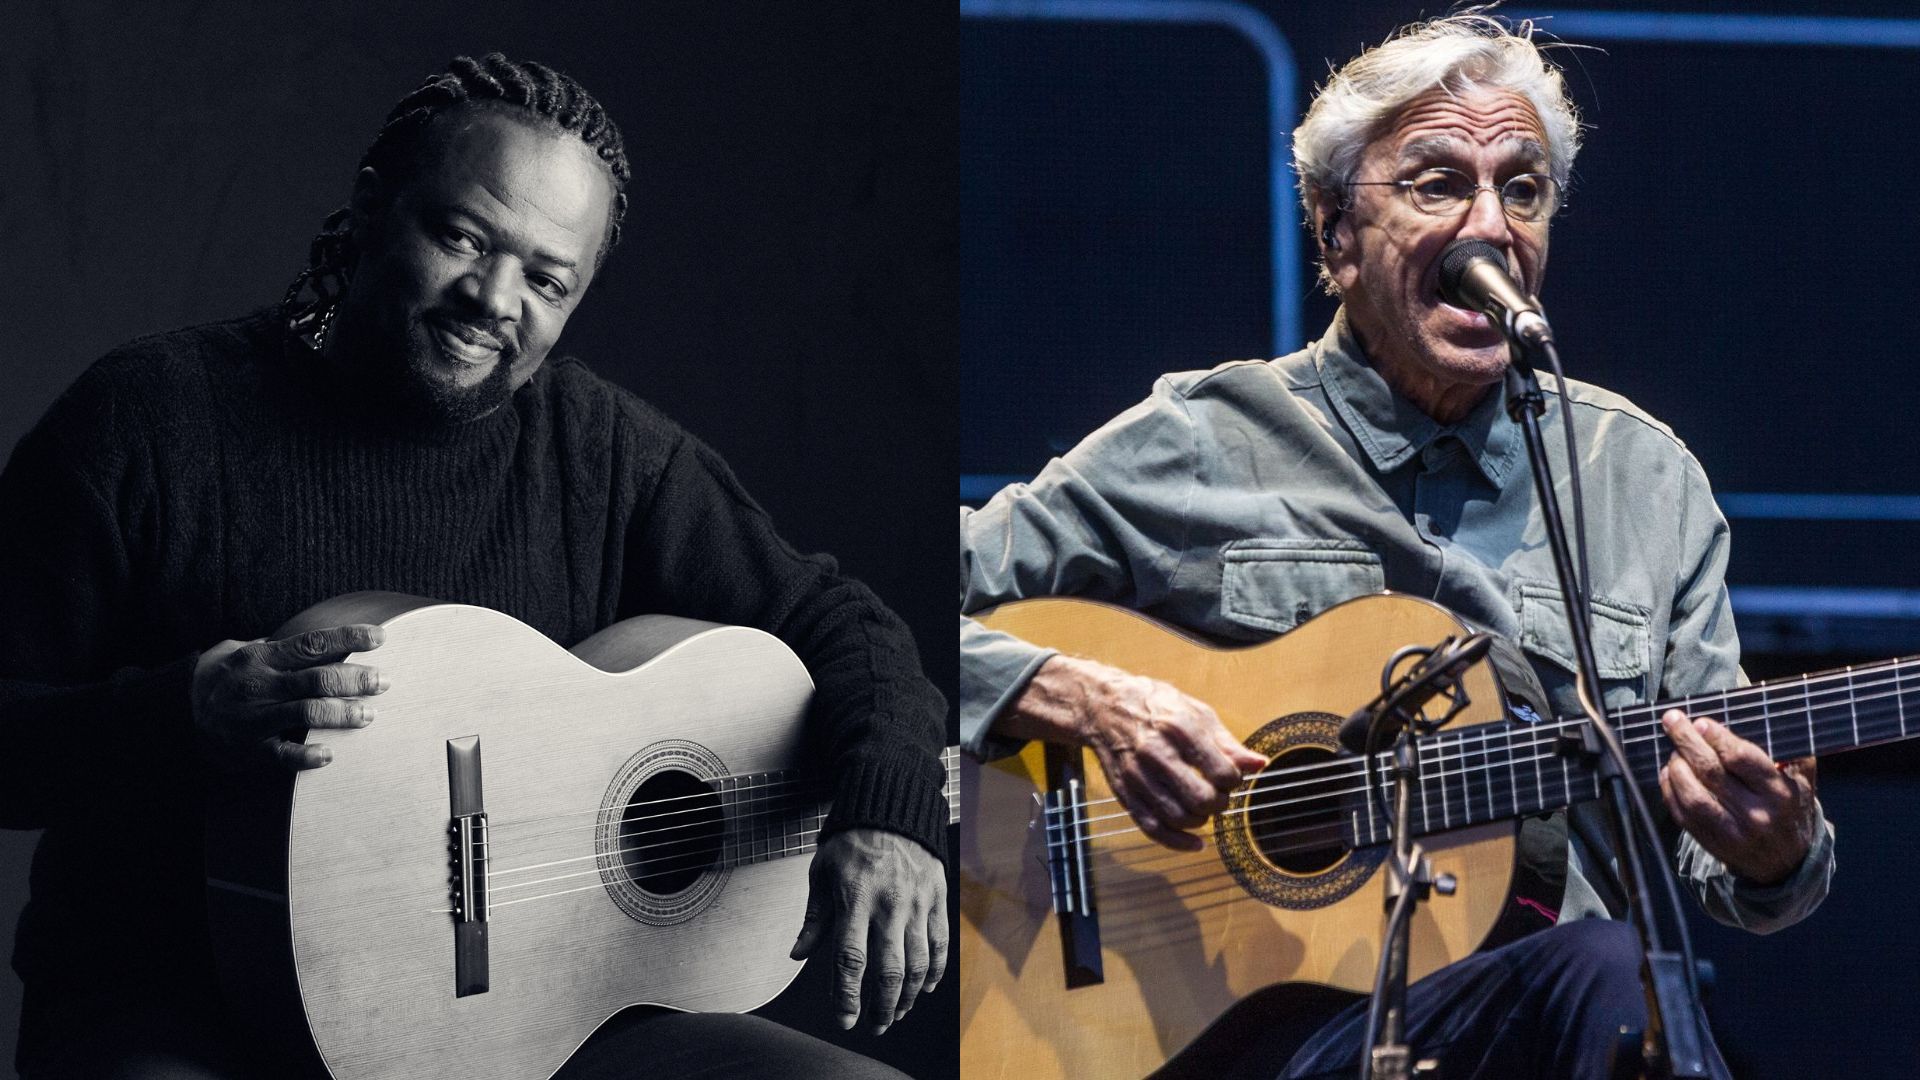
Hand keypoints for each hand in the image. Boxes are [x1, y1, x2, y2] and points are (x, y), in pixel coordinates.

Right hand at [191, 624, 387, 769]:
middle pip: (317, 678)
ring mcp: (254, 717)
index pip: (314, 643)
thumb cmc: (226, 677)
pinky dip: (306, 755)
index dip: (349, 638)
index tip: (380, 637)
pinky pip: (280, 754)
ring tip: (368, 715)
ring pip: (305, 712)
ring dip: (341, 714)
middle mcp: (260, 684)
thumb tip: (334, 640)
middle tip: (383, 681)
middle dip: (355, 679)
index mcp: (264, 657)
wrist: (176, 711)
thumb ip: (286, 649)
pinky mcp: (249, 748)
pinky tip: (329, 755)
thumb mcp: (247, 651)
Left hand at [789, 827, 946, 1034]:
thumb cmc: (852, 841)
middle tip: (874, 1025)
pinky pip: (939, 944)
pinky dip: (934, 971)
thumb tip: (798, 954)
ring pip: (917, 963)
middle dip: (881, 1007)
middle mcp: (889, 905)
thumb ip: (815, 918)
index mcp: (854, 899)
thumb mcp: (822, 873)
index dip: (847, 996)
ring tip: (896, 1012)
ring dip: (907, 996)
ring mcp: (917, 903)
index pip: (850, 960)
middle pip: (888, 970)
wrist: (893, 806)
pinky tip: (925, 987)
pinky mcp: (937, 898)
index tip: (845, 1019)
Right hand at [1001, 654, 1266, 850]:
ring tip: (1203, 808)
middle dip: (1219, 804)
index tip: (1231, 777)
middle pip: (1200, 798)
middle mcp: (1155, 752)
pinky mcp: (1124, 792)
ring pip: (1177, 816)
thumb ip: (1227, 743)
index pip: (1220, 771)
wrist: (1103, 706)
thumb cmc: (1155, 706)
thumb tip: (1259, 764)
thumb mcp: (1196, 712)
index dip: (1234, 780)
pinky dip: (1177, 842)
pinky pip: (1152, 827)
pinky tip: (1195, 842)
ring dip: (1200, 821)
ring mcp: (1136, 775)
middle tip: (1219, 795)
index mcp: (1179, 728)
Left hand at [1658, 709, 1817, 884]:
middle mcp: (1757, 813)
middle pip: (1712, 773)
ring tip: (1674, 750)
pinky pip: (1683, 815)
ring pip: (1693, 796)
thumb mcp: (1802, 781)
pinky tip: (1669, 773)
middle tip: (1672, 721)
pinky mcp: (1713, 844)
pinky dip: (1670, 791)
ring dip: (1677, 767)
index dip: (1718, 737)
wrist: (1786, 863)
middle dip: (1687, 742)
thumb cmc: (1790, 809)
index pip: (1742, 760)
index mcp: (1780, 793)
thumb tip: (1763, 718)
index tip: (1701, 722)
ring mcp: (1733, 832)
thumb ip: (1790, 752)